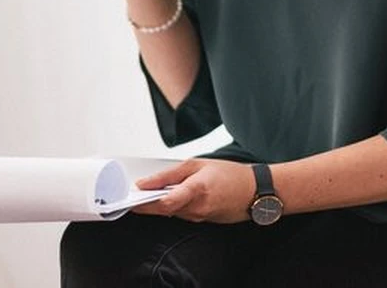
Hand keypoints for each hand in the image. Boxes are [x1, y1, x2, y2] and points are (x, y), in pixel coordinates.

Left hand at [132, 159, 255, 223]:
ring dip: (159, 204)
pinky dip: (174, 206)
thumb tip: (145, 183)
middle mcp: (198, 208)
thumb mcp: (197, 164)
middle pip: (164, 210)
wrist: (255, 191)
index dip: (145, 203)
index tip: (131, 199)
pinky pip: (182, 214)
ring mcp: (201, 217)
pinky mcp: (203, 222)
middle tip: (132, 196)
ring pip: (172, 213)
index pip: (166, 202)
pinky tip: (171, 196)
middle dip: (146, 205)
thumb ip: (169, 175)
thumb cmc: (229, 174)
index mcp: (197, 189)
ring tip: (149, 192)